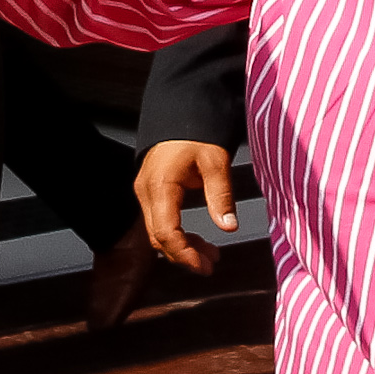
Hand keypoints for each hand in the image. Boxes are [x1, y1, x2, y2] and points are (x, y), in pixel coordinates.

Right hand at [134, 139, 235, 273]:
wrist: (181, 106)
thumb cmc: (196, 129)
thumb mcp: (215, 160)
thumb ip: (221, 195)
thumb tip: (229, 227)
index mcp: (160, 186)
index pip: (166, 232)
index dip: (184, 254)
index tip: (203, 267)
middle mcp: (146, 191)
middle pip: (159, 237)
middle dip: (184, 255)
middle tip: (211, 265)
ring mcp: (145, 190)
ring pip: (158, 230)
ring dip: (182, 246)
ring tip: (210, 255)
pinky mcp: (150, 189)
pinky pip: (159, 219)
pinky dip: (177, 233)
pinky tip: (197, 239)